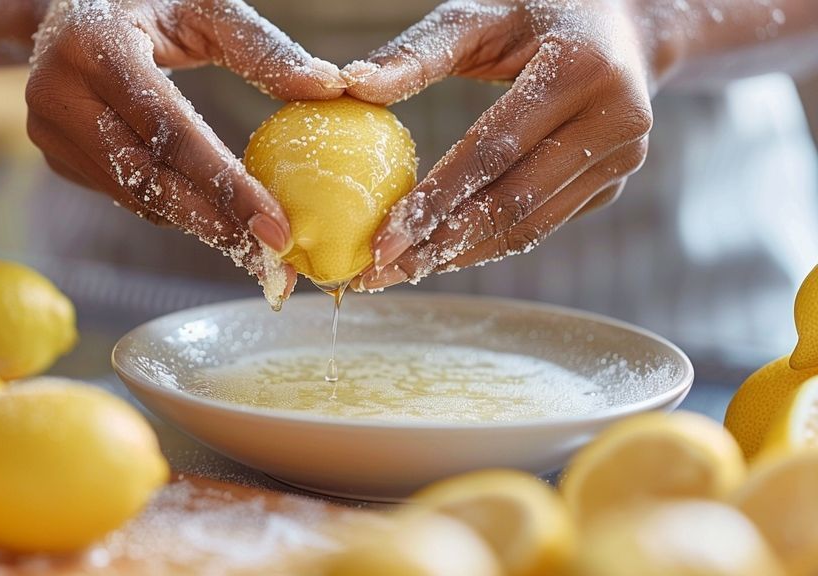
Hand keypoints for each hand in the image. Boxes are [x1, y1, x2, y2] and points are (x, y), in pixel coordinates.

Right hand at [26, 0, 345, 304]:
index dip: (225, 184)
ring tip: (251, 243)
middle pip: (149, 178)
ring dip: (196, 223)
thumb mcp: (203, 6)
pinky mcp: (54, 155)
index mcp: (98, 47)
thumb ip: (262, 47)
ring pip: (135, 195)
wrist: (65, 8)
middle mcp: (60, 92)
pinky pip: (123, 193)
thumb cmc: (148, 2)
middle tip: (270, 255)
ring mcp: (48, 130)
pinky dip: (170, 207)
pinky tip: (211, 216)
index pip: (171, 131)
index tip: (274, 224)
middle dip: (215, 222)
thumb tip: (329, 88)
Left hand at [344, 0, 652, 289]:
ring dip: (463, 255)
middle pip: (512, 201)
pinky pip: (543, 224)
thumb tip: (351, 85)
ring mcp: (623, 158)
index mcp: (580, 69)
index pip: (493, 150)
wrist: (622, 27)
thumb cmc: (535, 12)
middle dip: (440, 244)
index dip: (435, 200)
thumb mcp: (479, 16)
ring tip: (404, 272)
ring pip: (530, 225)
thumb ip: (418, 51)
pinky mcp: (613, 183)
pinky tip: (444, 253)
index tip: (382, 240)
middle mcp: (615, 119)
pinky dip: (490, 243)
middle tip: (381, 273)